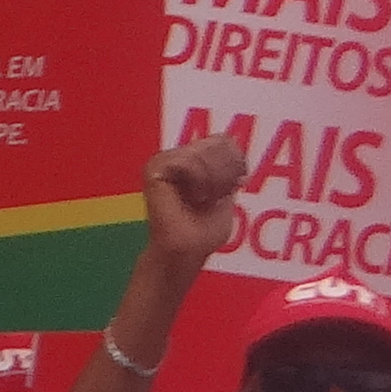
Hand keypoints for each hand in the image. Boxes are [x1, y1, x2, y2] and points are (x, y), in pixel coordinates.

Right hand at [141, 129, 248, 268]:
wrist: (186, 251)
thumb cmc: (201, 234)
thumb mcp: (225, 195)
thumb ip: (227, 172)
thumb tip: (235, 151)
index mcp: (188, 162)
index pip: (221, 140)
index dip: (234, 160)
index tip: (236, 183)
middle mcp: (173, 157)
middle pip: (215, 143)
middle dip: (224, 172)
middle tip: (215, 197)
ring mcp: (162, 161)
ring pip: (202, 152)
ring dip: (212, 180)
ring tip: (202, 199)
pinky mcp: (154, 169)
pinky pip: (188, 162)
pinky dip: (199, 182)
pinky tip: (193, 197)